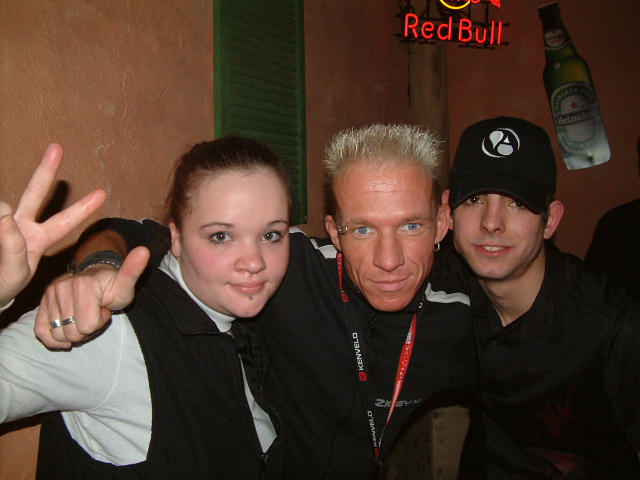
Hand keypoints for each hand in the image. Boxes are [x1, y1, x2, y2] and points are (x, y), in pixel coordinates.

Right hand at [0, 143, 105, 306]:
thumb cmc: (1, 284)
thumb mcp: (13, 275)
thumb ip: (13, 251)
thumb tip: (5, 216)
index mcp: (37, 239)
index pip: (64, 222)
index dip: (83, 209)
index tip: (103, 193)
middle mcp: (21, 225)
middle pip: (36, 193)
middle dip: (46, 170)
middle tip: (58, 147)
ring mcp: (3, 220)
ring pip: (3, 207)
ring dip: (2, 219)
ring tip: (1, 250)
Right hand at [34, 246, 149, 347]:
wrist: (95, 279)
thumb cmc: (112, 286)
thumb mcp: (126, 282)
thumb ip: (133, 270)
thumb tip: (144, 251)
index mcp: (82, 285)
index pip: (88, 326)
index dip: (100, 321)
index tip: (104, 308)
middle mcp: (61, 288)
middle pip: (73, 333)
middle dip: (87, 328)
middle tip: (93, 313)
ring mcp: (49, 296)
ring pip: (59, 335)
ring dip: (73, 332)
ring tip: (83, 316)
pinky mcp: (42, 304)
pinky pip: (42, 332)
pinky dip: (54, 338)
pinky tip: (67, 331)